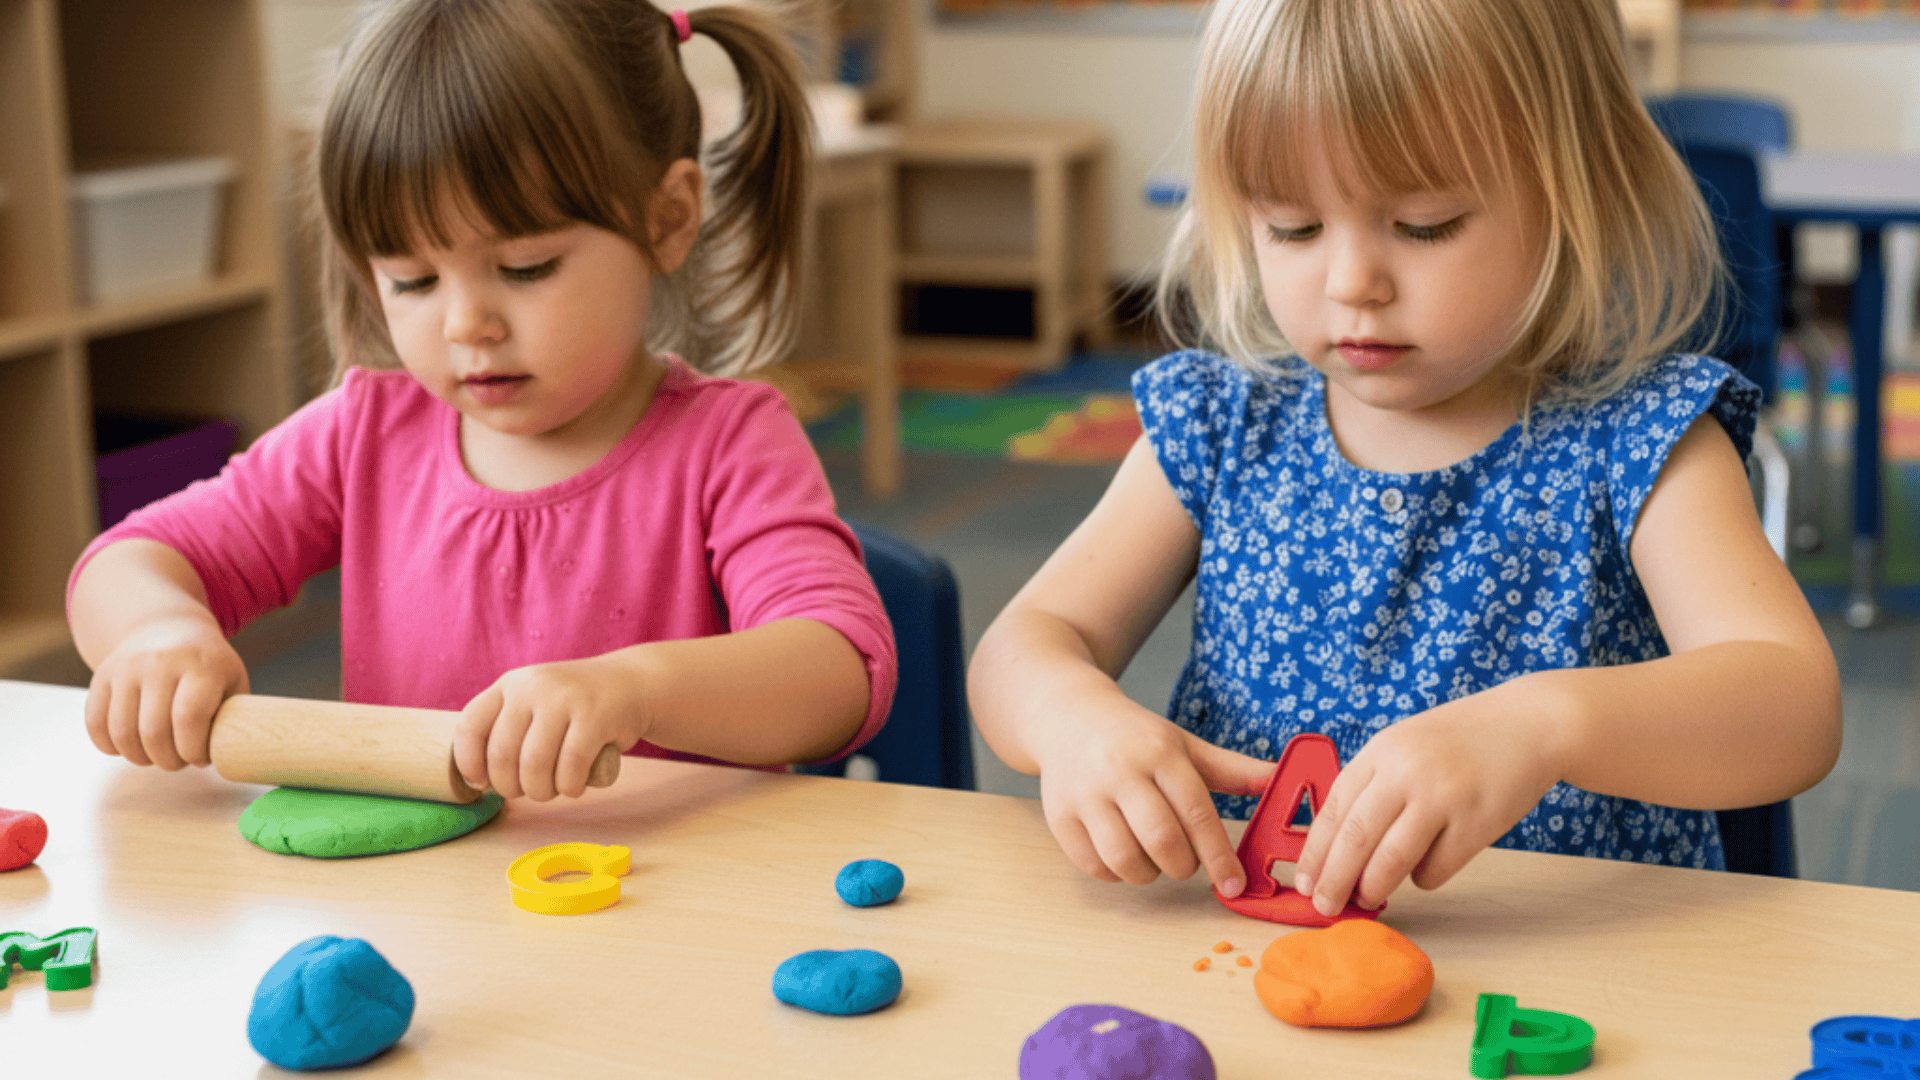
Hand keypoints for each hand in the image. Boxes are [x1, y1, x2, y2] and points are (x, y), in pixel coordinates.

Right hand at [84, 615, 248, 769]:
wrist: (166, 627)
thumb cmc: (207, 665)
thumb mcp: (232, 679)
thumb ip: (234, 714)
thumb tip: (229, 754)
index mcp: (200, 665)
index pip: (189, 718)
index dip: (192, 750)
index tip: (199, 759)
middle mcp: (161, 662)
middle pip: (153, 731)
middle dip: (166, 760)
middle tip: (177, 762)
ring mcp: (127, 667)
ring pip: (122, 732)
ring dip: (138, 757)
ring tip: (154, 756)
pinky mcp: (102, 675)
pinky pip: (96, 723)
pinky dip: (109, 746)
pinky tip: (128, 747)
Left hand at [454, 656, 644, 800]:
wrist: (632, 682)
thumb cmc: (575, 706)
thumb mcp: (536, 702)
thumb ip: (507, 728)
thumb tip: (478, 780)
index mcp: (511, 684)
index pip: (471, 725)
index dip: (468, 763)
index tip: (481, 783)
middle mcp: (533, 686)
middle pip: (502, 754)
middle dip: (510, 787)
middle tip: (525, 792)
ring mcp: (565, 699)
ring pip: (534, 765)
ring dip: (540, 792)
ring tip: (551, 791)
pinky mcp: (596, 716)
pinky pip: (571, 767)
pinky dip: (570, 787)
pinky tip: (575, 785)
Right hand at [1034, 702, 1273, 896]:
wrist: (1068, 715)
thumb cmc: (1135, 738)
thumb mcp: (1183, 744)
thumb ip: (1231, 768)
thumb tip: (1278, 778)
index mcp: (1160, 753)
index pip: (1197, 812)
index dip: (1219, 855)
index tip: (1234, 884)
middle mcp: (1120, 771)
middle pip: (1162, 839)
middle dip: (1184, 866)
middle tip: (1187, 864)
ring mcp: (1085, 794)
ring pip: (1125, 859)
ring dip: (1148, 873)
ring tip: (1153, 858)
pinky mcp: (1059, 815)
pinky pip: (1094, 865)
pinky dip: (1115, 873)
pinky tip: (1123, 855)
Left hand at [1291, 693, 1563, 915]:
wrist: (1530, 723)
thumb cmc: (1461, 740)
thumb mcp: (1406, 744)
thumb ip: (1374, 783)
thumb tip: (1338, 845)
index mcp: (1382, 751)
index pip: (1334, 808)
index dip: (1314, 850)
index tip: (1303, 880)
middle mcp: (1407, 772)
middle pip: (1356, 838)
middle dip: (1333, 879)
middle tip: (1323, 905)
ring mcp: (1443, 797)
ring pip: (1391, 860)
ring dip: (1373, 887)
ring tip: (1366, 899)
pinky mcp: (1476, 823)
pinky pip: (1436, 869)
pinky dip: (1424, 878)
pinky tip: (1427, 868)